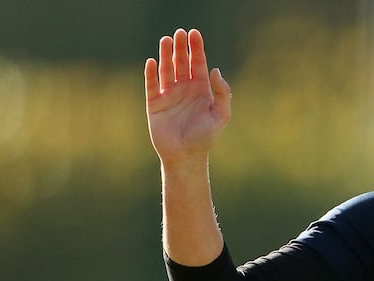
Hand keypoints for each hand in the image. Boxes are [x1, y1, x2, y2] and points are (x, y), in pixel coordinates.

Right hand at [144, 28, 231, 164]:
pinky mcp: (155, 103)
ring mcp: (169, 95)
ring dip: (166, 55)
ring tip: (166, 40)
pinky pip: (152, 85)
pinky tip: (152, 62)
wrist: (186, 155)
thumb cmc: (205, 137)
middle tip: (179, 32)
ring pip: (167, 70)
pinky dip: (151, 73)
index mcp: (201, 90)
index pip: (198, 64)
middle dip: (181, 47)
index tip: (194, 34)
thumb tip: (216, 70)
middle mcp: (184, 89)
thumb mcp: (221, 115)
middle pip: (182, 63)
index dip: (197, 48)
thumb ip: (222, 93)